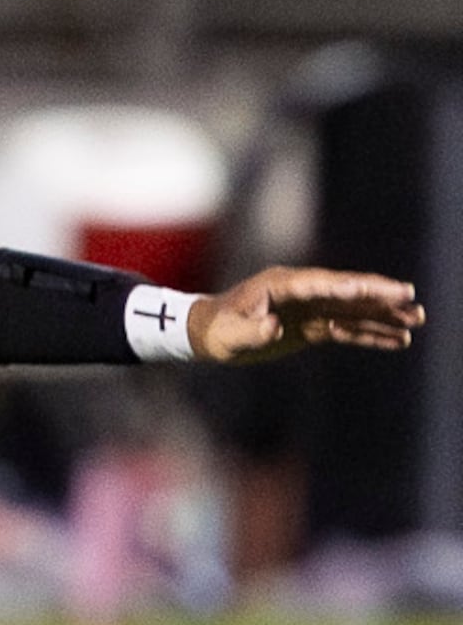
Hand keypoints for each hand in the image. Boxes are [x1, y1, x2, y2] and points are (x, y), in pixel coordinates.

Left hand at [187, 265, 423, 364]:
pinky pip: (347, 329)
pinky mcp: (312, 325)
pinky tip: (396, 340)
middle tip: (412, 300)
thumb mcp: (230, 332)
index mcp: (283, 285)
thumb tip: (274, 327)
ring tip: (416, 320)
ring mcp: (310, 308)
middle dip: (379, 297)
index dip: (350, 287)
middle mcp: (303, 292)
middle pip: (348, 293)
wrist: (208, 333)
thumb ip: (252, 330)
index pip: (323, 285)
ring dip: (383, 316)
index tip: (375, 290)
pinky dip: (370, 334)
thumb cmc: (216, 329)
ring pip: (353, 311)